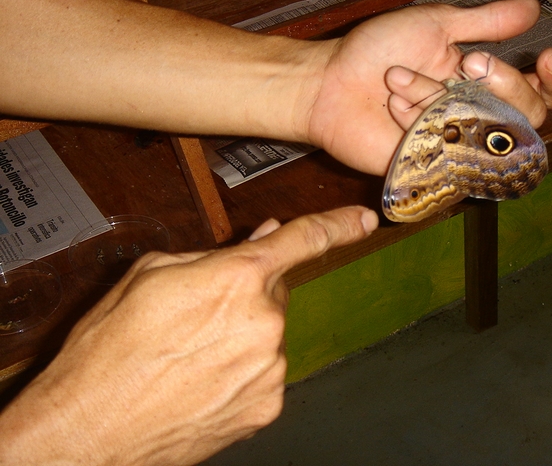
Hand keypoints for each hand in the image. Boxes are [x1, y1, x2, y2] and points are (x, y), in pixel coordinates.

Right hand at [0, 206, 378, 465]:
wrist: (87, 432)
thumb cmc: (107, 351)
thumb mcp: (149, 276)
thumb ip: (216, 254)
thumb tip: (266, 236)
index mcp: (236, 278)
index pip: (305, 239)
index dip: (340, 224)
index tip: (364, 219)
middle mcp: (264, 323)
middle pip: (273, 292)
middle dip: (244, 295)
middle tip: (195, 317)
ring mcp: (269, 369)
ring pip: (268, 335)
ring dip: (241, 336)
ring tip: (188, 356)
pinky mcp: (266, 406)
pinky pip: (264, 372)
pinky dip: (242, 371)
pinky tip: (201, 381)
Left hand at [304, 0, 551, 174]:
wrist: (330, 83)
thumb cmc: (377, 50)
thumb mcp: (436, 24)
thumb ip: (486, 22)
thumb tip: (536, 9)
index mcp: (486, 79)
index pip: (544, 91)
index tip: (547, 57)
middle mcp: (481, 113)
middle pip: (531, 115)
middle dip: (505, 85)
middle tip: (469, 62)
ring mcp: (460, 142)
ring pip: (489, 130)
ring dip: (442, 97)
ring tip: (401, 79)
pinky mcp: (436, 165)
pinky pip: (453, 149)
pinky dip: (420, 119)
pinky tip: (393, 103)